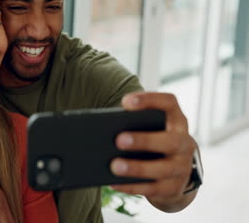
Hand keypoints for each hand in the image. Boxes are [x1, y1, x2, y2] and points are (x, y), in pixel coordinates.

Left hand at [110, 92, 197, 211]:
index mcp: (176, 122)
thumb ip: (134, 125)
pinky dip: (131, 186)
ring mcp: (182, 168)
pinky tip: (113, 183)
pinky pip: (151, 189)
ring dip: (136, 167)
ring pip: (162, 169)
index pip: (169, 103)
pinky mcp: (173, 189)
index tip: (126, 102)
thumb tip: (105, 128)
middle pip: (170, 141)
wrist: (175, 175)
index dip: (149, 100)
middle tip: (119, 140)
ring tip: (114, 165)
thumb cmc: (153, 144)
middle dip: (144, 140)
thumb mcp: (150, 130)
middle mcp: (184, 143)